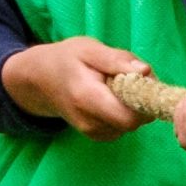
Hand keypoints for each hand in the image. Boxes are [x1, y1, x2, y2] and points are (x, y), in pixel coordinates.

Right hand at [0, 37, 154, 140]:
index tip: (142, 79)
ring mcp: (92, 132)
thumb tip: (146, 72)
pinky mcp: (96, 135)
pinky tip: (112, 97)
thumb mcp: (89, 49)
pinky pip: (122, 127)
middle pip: (134, 122)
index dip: (144, 100)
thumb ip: (117, 60)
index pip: (130, 117)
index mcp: (87, 98)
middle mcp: (89, 122)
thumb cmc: (66, 59)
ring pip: (130, 125)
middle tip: (132, 79)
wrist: (40, 80)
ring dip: (132, 107)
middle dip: (141, 102)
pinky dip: (124, 113)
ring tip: (117, 86)